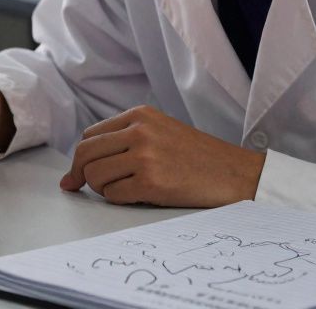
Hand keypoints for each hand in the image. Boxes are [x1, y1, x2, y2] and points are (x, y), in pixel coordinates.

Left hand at [60, 105, 265, 207]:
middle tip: (85, 187)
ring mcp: (145, 156)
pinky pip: (114, 195)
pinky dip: (119, 200)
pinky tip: (138, 196)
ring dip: (102, 189)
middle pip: (85, 154)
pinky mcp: (152, 182)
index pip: (90, 135)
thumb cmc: (198, 157)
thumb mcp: (160, 131)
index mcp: (140, 115)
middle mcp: (140, 131)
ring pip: (95, 175)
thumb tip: (78, 169)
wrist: (236, 174)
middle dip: (82, 174)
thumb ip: (124, 140)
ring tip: (123, 189)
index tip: (79, 174)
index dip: (81, 158)